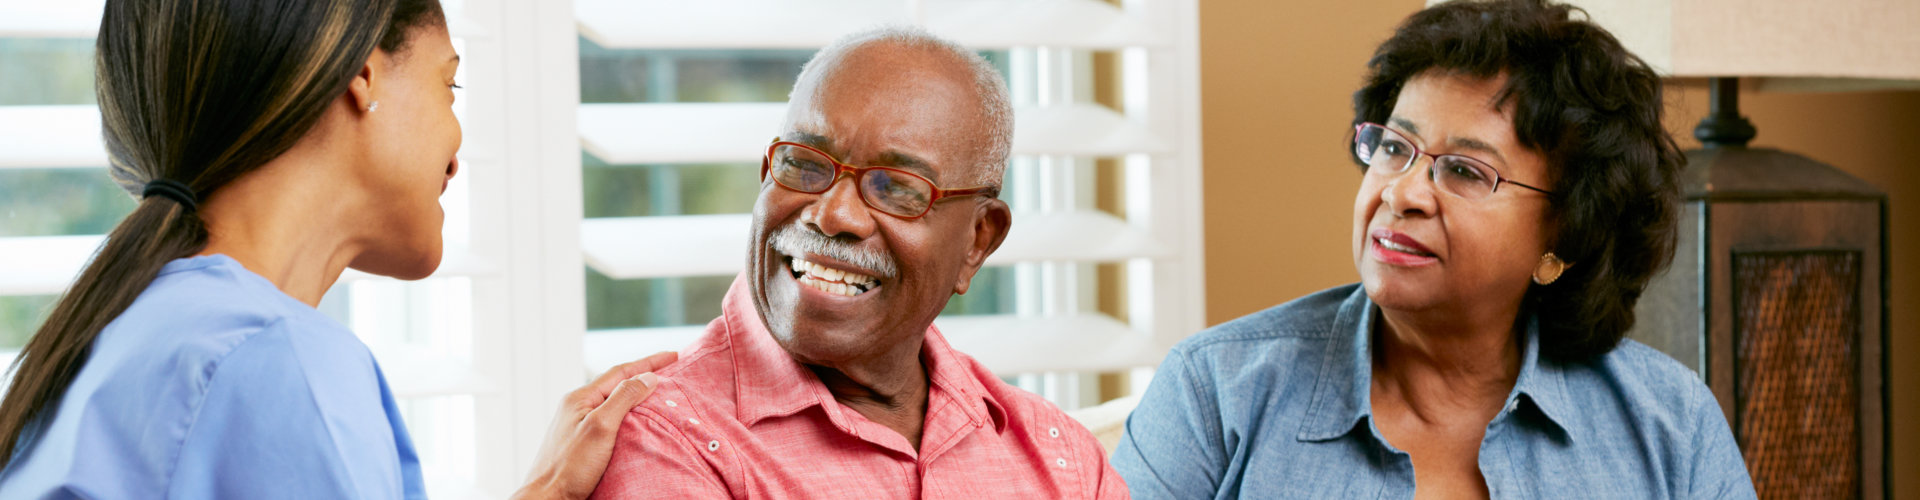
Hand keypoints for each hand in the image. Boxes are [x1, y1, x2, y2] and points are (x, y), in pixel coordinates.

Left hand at [512, 351, 678, 499]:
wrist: (548, 497)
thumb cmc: (570, 466)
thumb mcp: (601, 426)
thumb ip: (623, 398)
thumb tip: (648, 377)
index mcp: (580, 398)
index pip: (621, 371)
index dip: (649, 362)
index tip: (674, 355)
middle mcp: (577, 407)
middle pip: (616, 383)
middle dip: (643, 374)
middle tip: (669, 369)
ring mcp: (577, 424)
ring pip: (612, 401)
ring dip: (636, 393)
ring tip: (657, 391)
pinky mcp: (581, 441)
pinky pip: (609, 417)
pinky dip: (628, 412)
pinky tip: (636, 419)